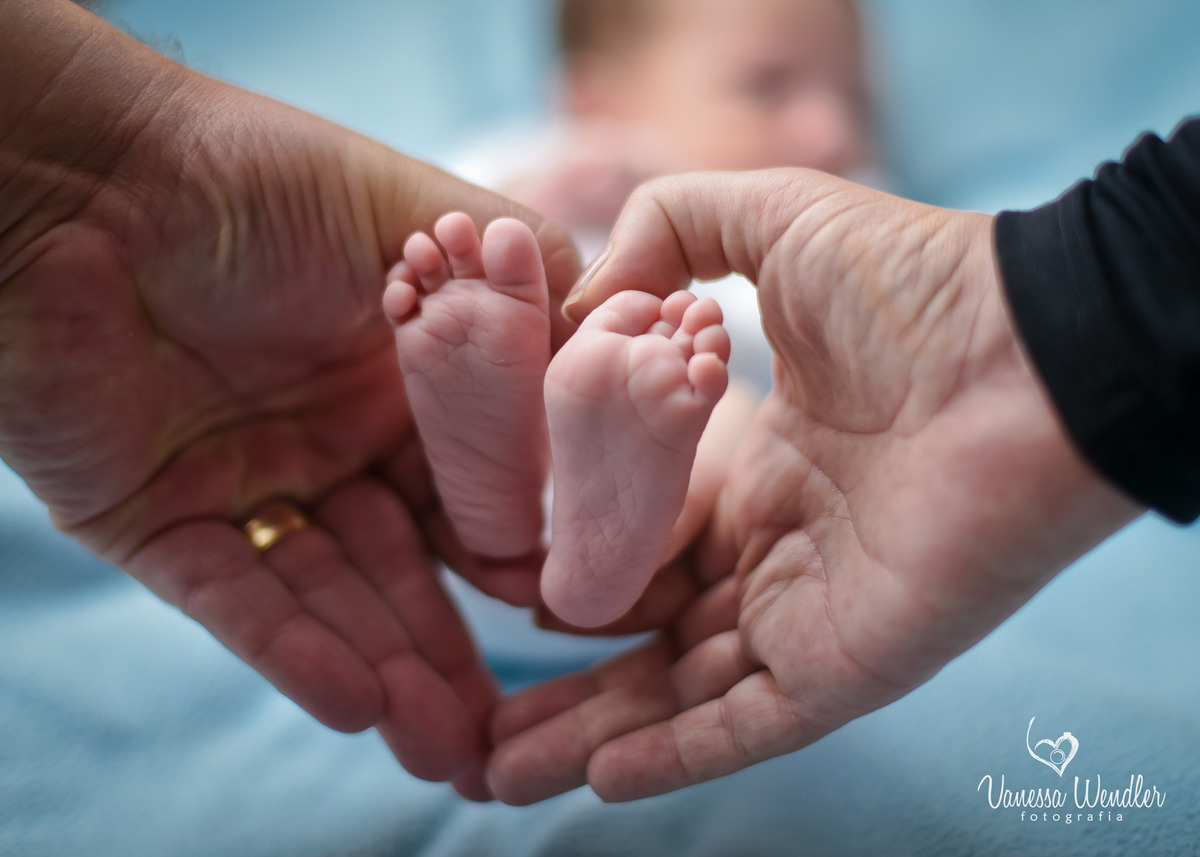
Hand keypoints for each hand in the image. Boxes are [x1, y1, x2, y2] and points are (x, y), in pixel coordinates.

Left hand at [0, 0, 576, 798]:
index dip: (514, 559)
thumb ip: (528, 281)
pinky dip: (292, 650)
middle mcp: (325, 436)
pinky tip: (355, 702)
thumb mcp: (421, 216)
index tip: (565, 621)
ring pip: (325, 595)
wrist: (86, 175)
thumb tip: (621, 342)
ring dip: (382, 670)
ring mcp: (242, 480)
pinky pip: (233, 597)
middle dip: (446, 651)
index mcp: (393, 378)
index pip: (467, 490)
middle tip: (498, 740)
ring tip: (443, 749)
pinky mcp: (152, 519)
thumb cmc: (262, 180)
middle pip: (400, 564)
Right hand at [486, 170, 1141, 802]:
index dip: (573, 565)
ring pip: (678, 692)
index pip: (645, 538)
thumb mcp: (770, 219)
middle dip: (564, 682)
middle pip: (646, 635)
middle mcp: (774, 550)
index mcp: (755, 466)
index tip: (500, 586)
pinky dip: (676, 755)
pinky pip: (748, 723)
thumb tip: (581, 303)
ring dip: (589, 735)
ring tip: (499, 771)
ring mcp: (808, 611)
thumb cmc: (912, 285)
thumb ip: (666, 229)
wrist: (1032, 350)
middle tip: (479, 721)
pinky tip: (599, 779)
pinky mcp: (847, 662)